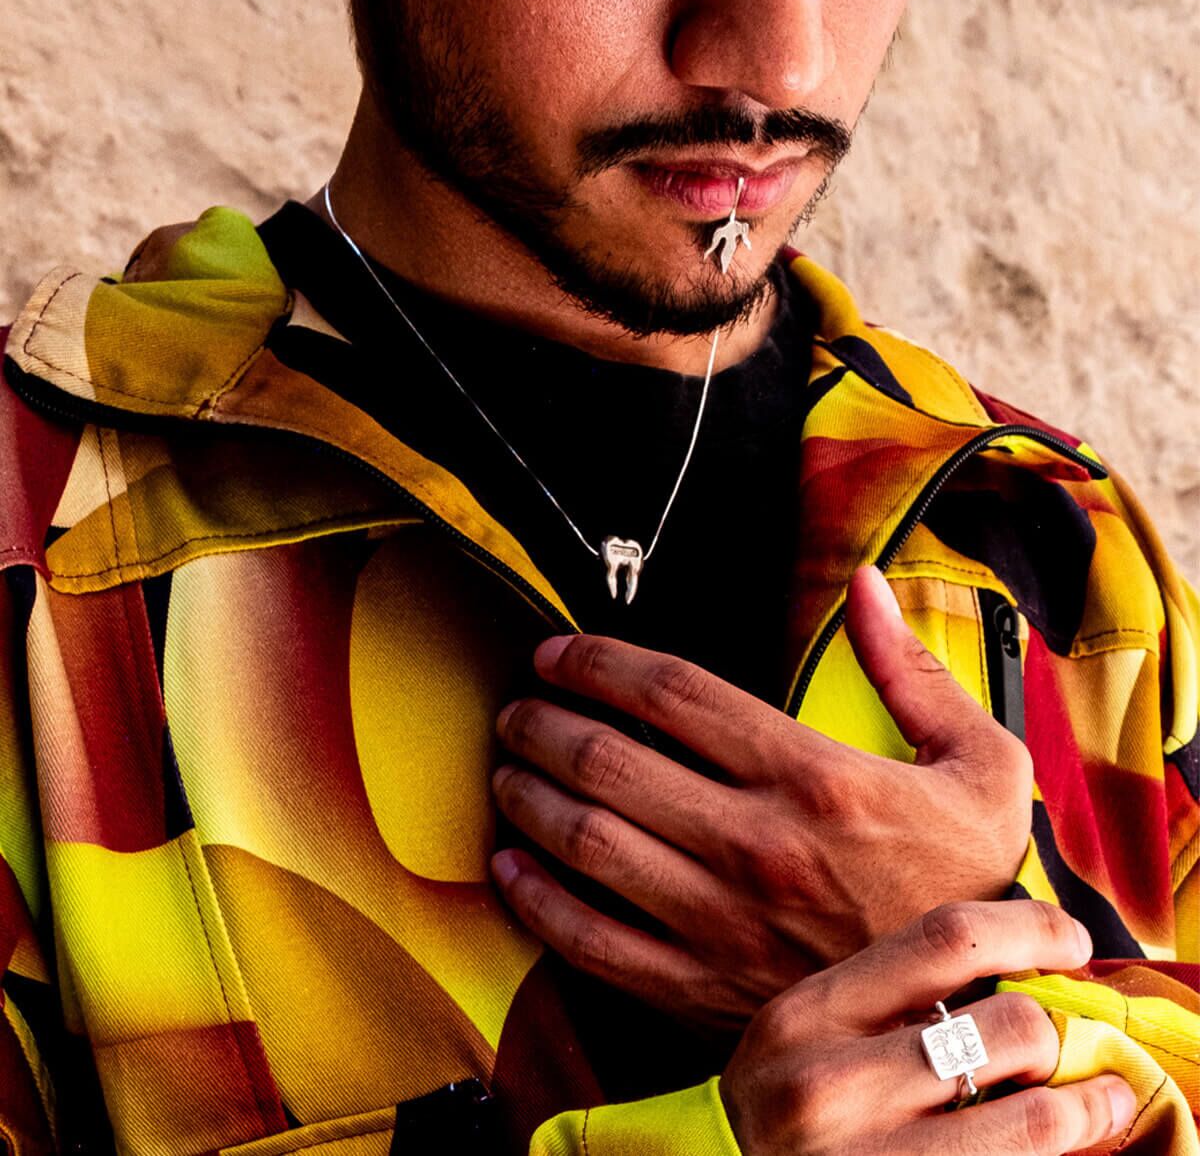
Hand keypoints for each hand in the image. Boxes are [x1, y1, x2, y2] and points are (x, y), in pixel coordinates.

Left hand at [491, 566, 1033, 1027]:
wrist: (971, 1021)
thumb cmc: (972, 888)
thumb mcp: (984, 765)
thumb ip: (916, 671)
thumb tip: (869, 587)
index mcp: (812, 777)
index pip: (673, 692)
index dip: (598, 661)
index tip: (560, 652)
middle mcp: (753, 843)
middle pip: (608, 760)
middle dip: (542, 722)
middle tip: (519, 708)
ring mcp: (720, 920)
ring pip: (587, 841)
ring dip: (527, 796)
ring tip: (506, 770)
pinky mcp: (701, 986)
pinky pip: (593, 941)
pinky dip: (537, 900)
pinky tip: (512, 867)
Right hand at [720, 901, 1134, 1155]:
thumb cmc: (788, 1103)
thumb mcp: (814, 1032)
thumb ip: (894, 998)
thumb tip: (1022, 970)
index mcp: (813, 1012)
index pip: (946, 939)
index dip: (1031, 930)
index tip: (1072, 941)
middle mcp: (831, 1083)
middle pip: (1005, 1026)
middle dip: (1059, 1032)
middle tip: (1070, 1041)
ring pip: (1031, 1118)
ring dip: (1084, 1105)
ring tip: (1098, 1101)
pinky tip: (1061, 1146)